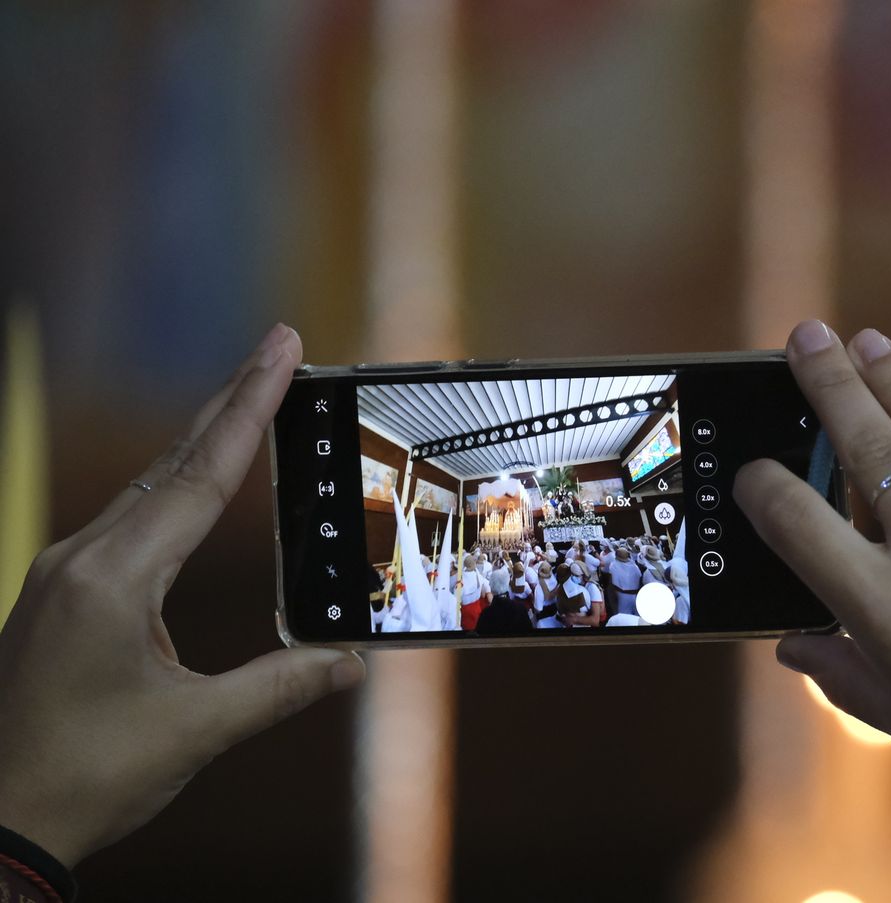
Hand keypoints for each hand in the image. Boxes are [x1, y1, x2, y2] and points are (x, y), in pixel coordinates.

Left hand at [0, 324, 364, 866]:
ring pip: (148, 490)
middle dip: (231, 401)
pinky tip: (196, 486)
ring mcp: (64, 575)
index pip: (200, 476)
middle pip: (172, 464)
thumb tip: (349, 662)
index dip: (248, 408)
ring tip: (251, 401)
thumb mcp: (195, 731)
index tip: (281, 349)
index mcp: (112, 579)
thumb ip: (278, 687)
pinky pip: (129, 522)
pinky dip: (175, 489)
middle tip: (277, 345)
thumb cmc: (82, 776)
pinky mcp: (61, 596)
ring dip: (203, 442)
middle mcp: (81, 560)